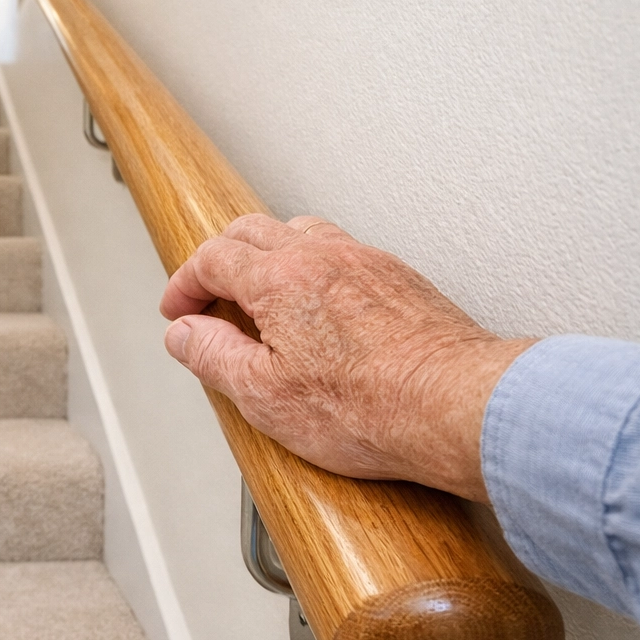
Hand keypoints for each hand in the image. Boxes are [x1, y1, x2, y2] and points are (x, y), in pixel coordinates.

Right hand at [159, 214, 533, 501]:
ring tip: (262, 296)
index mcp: (279, 279)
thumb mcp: (264, 396)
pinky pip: (343, 253)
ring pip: (301, 233)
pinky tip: (320, 307)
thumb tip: (185, 335)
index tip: (179, 311)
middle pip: (252, 230)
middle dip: (219, 260)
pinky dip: (314, 269)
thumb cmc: (372, 409)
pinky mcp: (401, 280)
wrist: (460, 409)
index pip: (212, 258)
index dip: (185, 284)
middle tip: (209, 298)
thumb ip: (214, 356)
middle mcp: (322, 257)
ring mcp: (366, 263)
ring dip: (269, 256)